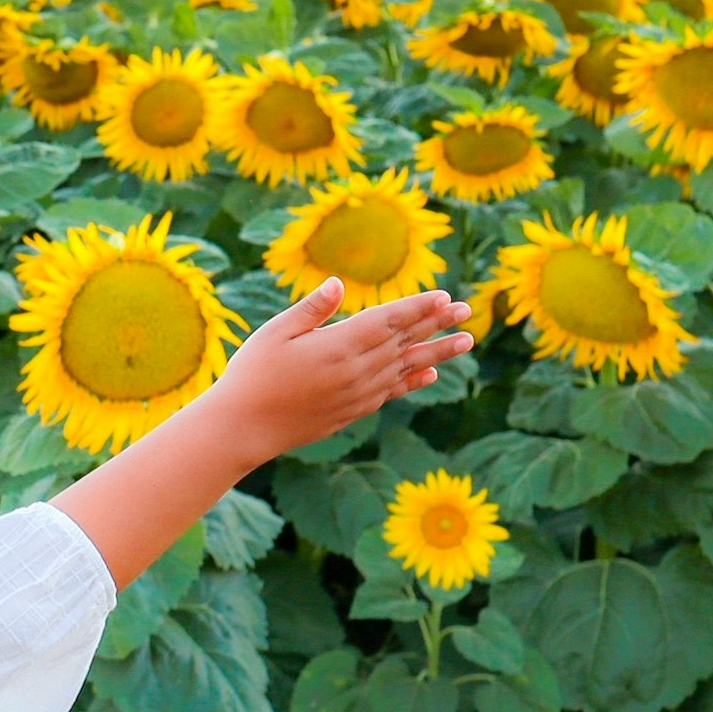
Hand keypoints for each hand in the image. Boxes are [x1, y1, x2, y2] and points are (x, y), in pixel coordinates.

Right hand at [206, 279, 473, 465]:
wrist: (245, 428)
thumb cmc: (252, 374)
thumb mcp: (275, 333)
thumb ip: (311, 309)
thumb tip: (339, 283)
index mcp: (339, 345)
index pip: (389, 320)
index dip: (418, 307)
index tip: (444, 296)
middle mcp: (357, 370)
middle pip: (405, 341)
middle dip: (437, 323)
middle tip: (467, 309)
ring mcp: (359, 393)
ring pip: (407, 368)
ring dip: (437, 352)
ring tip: (466, 341)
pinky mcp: (353, 411)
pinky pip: (393, 391)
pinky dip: (414, 380)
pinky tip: (429, 373)